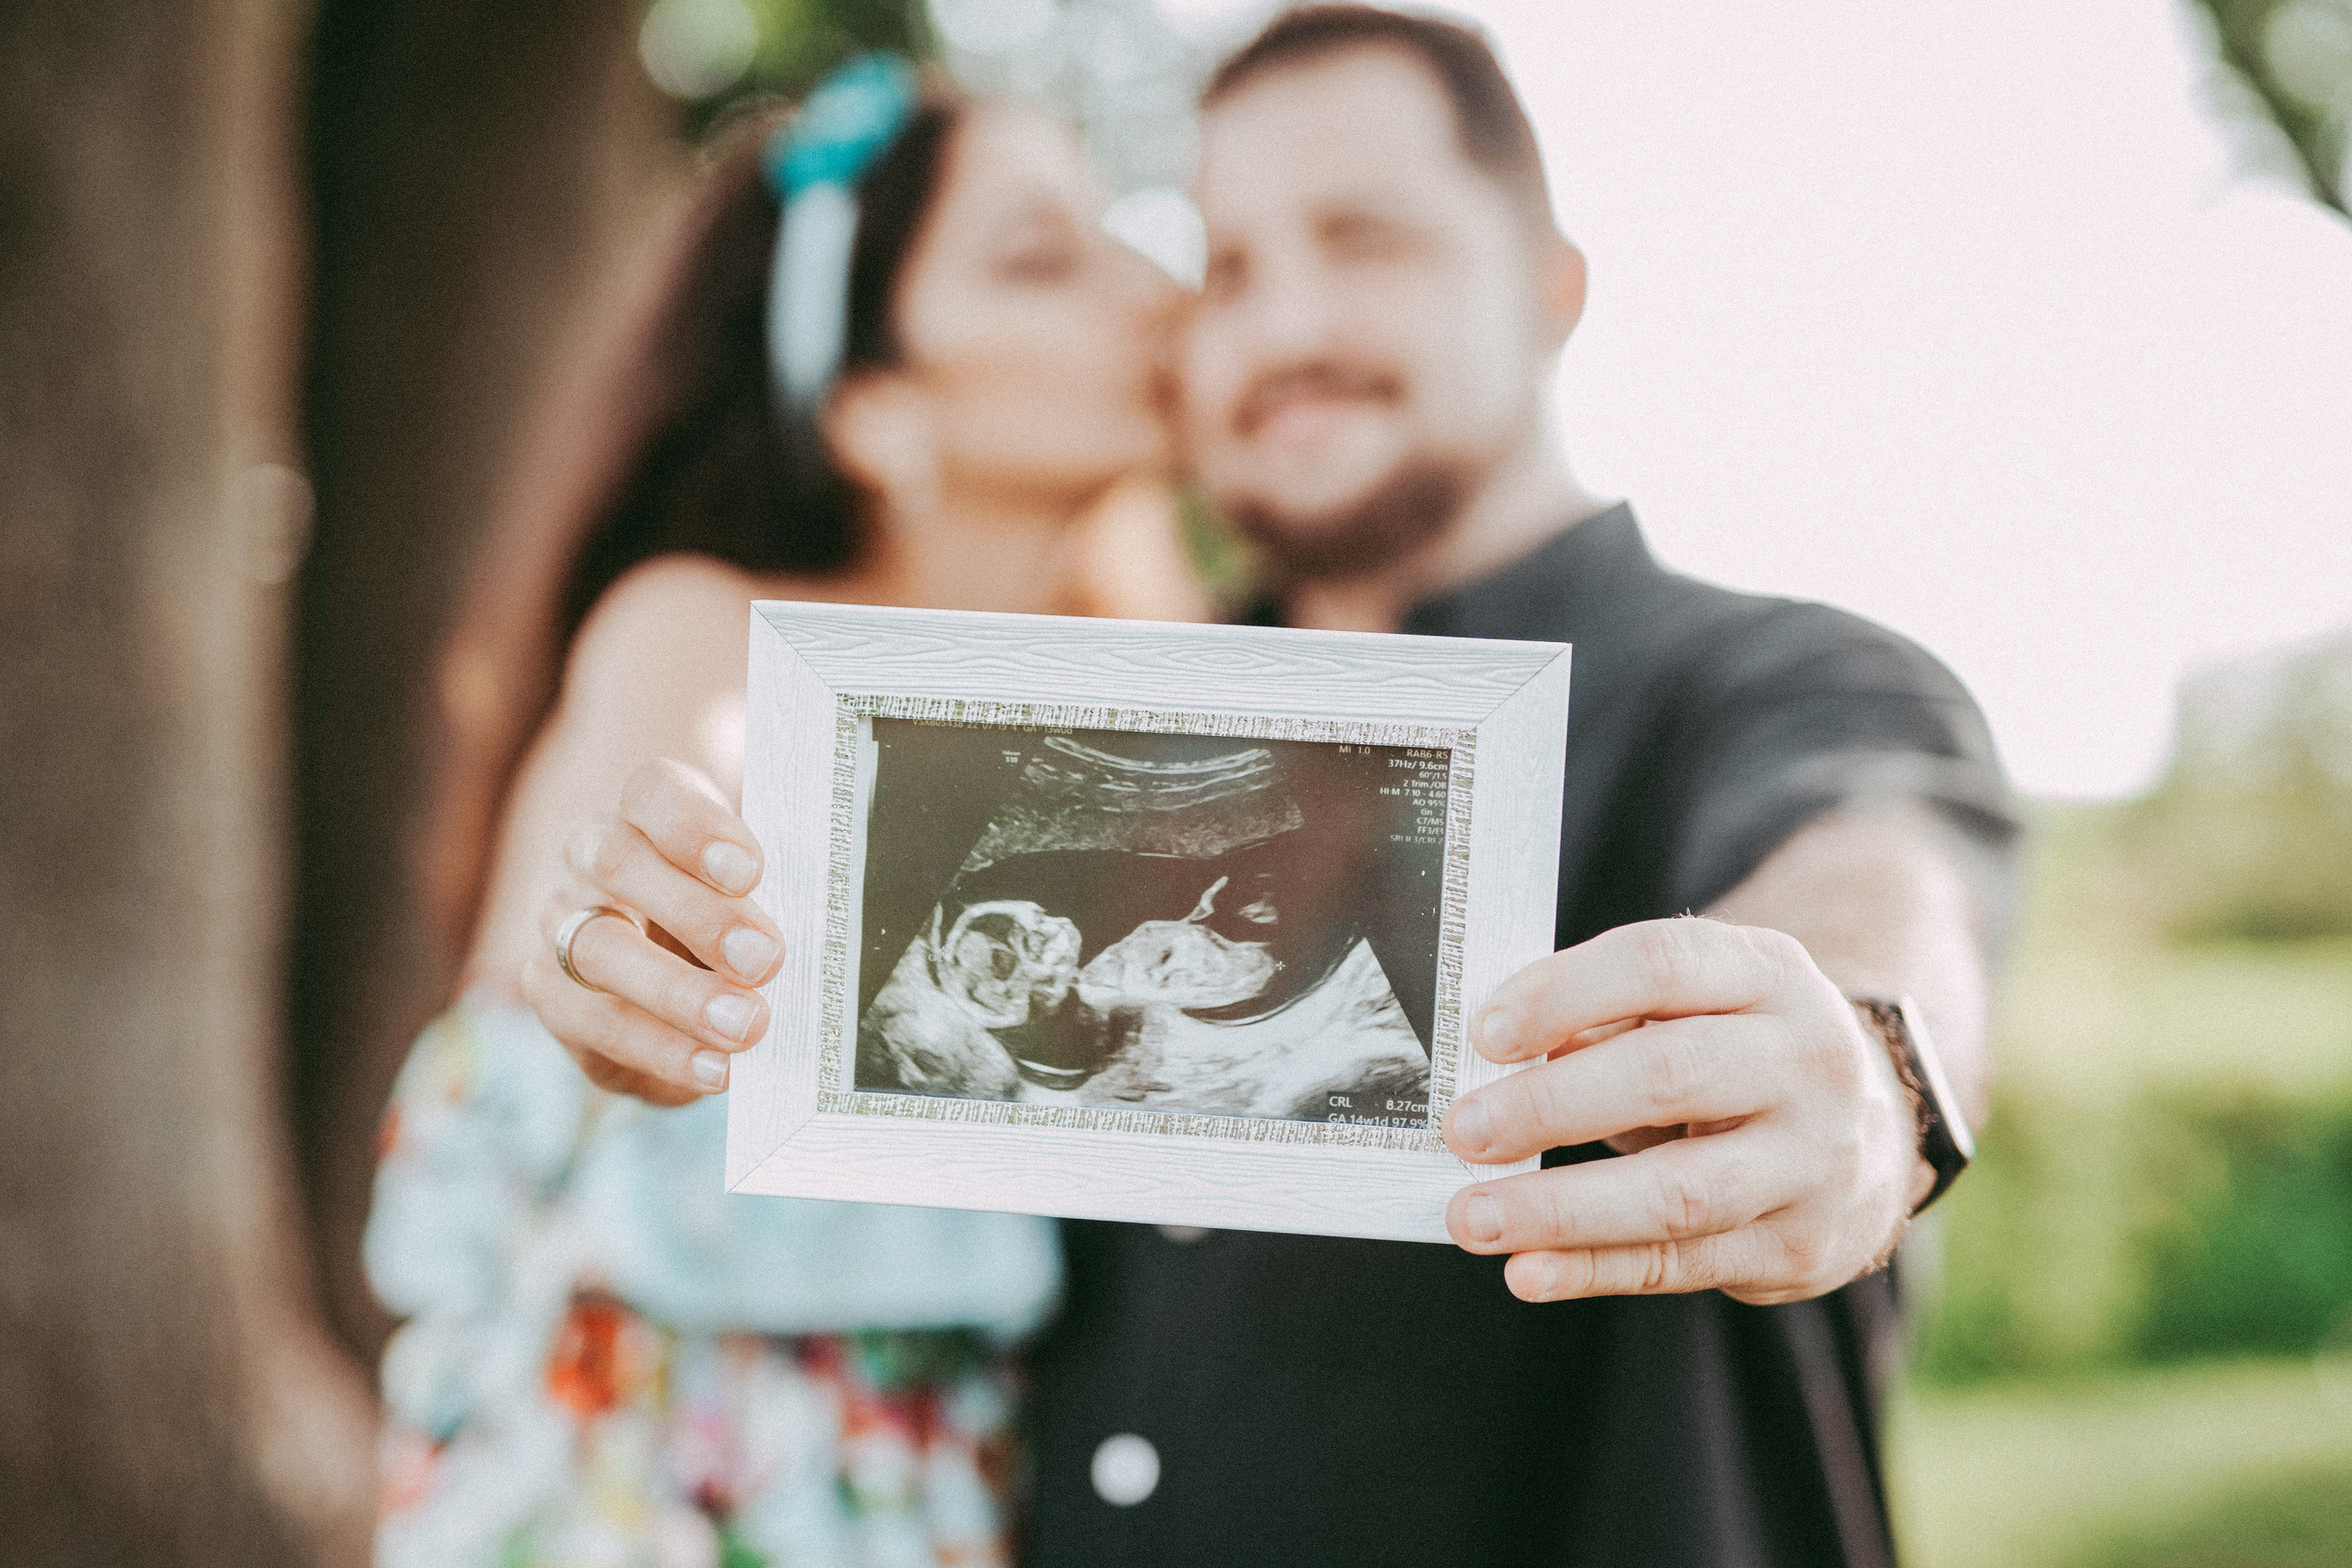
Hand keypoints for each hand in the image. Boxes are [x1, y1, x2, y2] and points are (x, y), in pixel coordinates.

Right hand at [519, 759, 782, 1104]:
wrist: (690, 978)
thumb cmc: (743, 915)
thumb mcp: (768, 891)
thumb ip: (783, 893)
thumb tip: (828, 925)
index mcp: (649, 811)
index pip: (654, 791)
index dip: (696, 827)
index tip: (752, 872)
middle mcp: (592, 857)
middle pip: (618, 862)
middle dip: (696, 914)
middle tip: (766, 960)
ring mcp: (564, 926)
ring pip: (598, 948)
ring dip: (677, 993)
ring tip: (746, 1027)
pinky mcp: (557, 998)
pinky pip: (595, 1023)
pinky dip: (661, 1050)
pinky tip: (715, 1067)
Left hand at [1440, 917, 1932, 1304]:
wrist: (1871, 1136)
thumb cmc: (1735, 1054)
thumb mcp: (1695, 1005)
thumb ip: (1601, 1019)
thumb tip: (1485, 1062)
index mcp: (1769, 973)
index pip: (1660, 965)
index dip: (1565, 995)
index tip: (1485, 1035)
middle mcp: (1808, 1061)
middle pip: (1670, 1075)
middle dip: (1551, 1106)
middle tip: (1463, 1132)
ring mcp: (1815, 1160)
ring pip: (1678, 1190)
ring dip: (1561, 1209)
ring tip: (1472, 1217)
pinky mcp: (1800, 1245)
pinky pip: (1682, 1263)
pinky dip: (1595, 1270)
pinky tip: (1526, 1271)